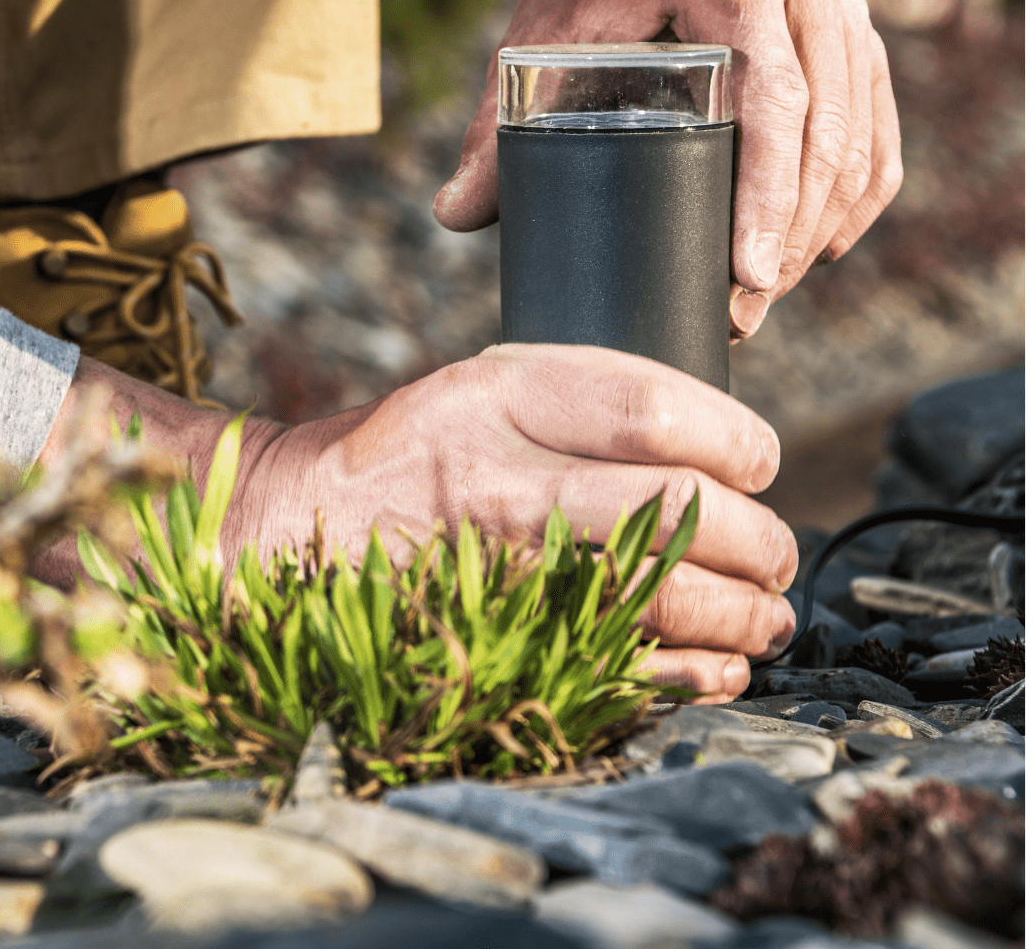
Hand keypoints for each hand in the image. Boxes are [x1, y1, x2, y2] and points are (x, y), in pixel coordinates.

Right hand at [45, 347, 796, 702]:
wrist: (289, 531)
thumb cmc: (404, 457)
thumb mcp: (477, 389)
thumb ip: (581, 402)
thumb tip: (718, 447)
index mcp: (495, 395)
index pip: (657, 411)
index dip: (738, 441)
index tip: (757, 461)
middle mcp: (496, 477)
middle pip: (678, 507)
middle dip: (760, 538)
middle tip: (775, 549)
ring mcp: (493, 566)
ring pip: (664, 594)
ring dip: (744, 612)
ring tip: (764, 611)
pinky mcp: (491, 636)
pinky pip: (623, 669)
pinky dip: (693, 675)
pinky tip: (717, 665)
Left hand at [434, 0, 903, 339]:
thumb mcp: (534, 43)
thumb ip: (496, 128)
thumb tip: (454, 215)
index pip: (771, 96)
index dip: (767, 193)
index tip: (747, 274)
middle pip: (825, 128)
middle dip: (791, 232)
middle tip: (748, 308)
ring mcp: (842, 3)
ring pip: (859, 135)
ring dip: (821, 225)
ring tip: (769, 294)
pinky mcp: (858, 34)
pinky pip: (876, 128)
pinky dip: (854, 195)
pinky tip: (818, 249)